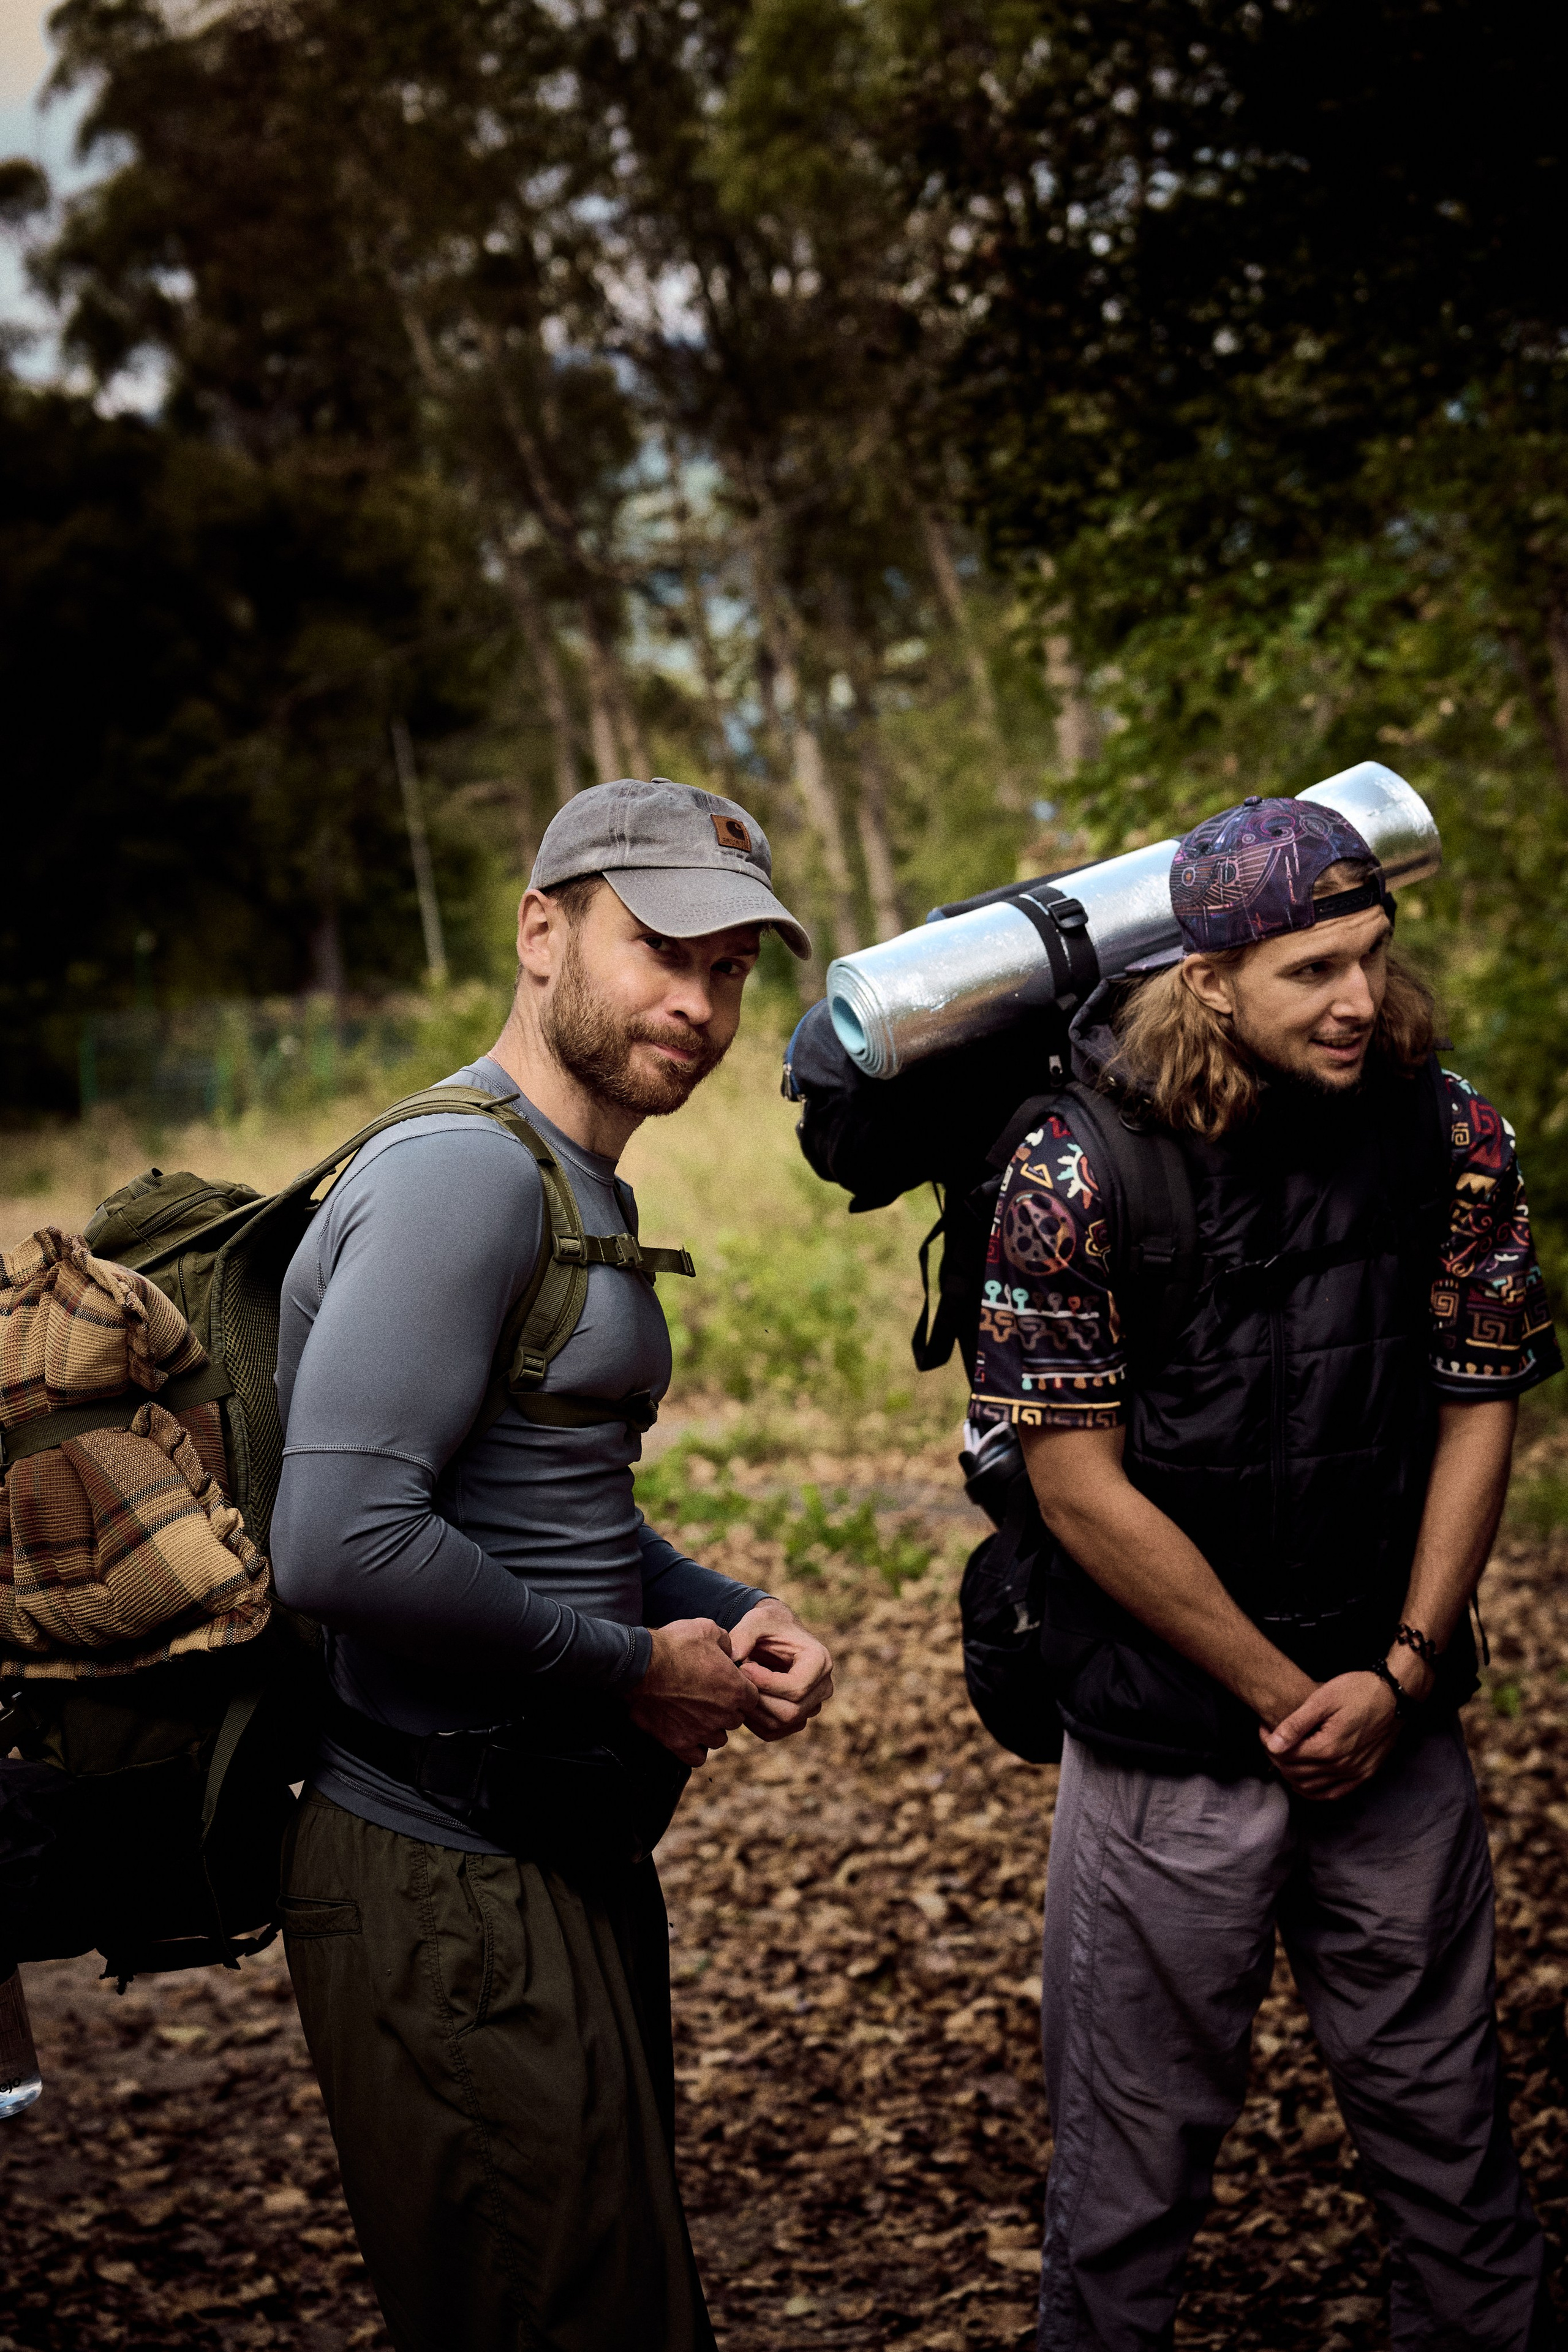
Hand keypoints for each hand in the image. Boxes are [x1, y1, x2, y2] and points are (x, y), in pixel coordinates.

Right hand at [628, 1618, 753, 1767]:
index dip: (740, 1690)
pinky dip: (695, 1749)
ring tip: (697, 1714)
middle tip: (709, 1696)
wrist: (640, 1664)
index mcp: (736, 1689)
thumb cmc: (675, 1645)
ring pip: (718, 1739)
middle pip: (736, 1720)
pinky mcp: (678, 1743)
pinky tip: (688, 1734)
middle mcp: (723, 1715)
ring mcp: (701, 1732)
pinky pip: (697, 1758)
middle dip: (727, 1709)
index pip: (752, 1699)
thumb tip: (730, 1650)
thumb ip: (727, 1642)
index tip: (727, 1683)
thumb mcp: (708, 1629)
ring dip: (712, 1729)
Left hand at [727, 1600, 834, 1742]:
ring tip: (741, 1686)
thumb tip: (733, 1656)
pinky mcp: (797, 1718)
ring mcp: (812, 1706)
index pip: (796, 1688)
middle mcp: (823, 1687)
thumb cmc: (768, 1625)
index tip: (743, 1667)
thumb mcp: (757, 1619)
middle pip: (790, 1712)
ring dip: (753, 1710)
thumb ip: (744, 1634)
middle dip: (758, 1699)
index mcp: (820, 1661)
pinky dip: (753, 1721)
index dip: (765, 1683)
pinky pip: (773, 1732)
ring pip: (781, 1724)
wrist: (774, 1635)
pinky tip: (744, 1698)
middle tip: (739, 1680)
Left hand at [1260, 1669, 1400, 1799]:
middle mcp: (1342, 1767)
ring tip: (1285, 1755)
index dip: (1268, 1743)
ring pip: (1311, 1788)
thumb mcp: (1323, 1699)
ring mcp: (1355, 1774)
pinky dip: (1314, 1790)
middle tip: (1271, 1740)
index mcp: (1328, 1748)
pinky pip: (1334, 1793)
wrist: (1395, 1695)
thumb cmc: (1359, 1691)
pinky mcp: (1365, 1774)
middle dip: (1277, 1758)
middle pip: (1295, 1773)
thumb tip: (1272, 1745)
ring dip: (1292, 1775)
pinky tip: (1305, 1780)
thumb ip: (1296, 1724)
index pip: (1286, 1756)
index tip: (1263, 1728)